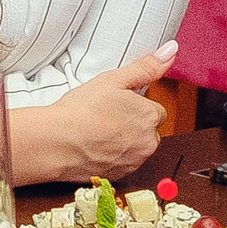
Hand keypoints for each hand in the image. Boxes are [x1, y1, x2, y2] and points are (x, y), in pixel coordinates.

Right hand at [13, 43, 177, 182]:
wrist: (56, 142)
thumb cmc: (81, 110)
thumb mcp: (113, 79)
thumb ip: (146, 67)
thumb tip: (170, 51)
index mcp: (150, 116)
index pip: (155, 110)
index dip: (136, 105)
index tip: (118, 103)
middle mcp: (148, 142)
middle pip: (148, 130)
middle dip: (132, 124)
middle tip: (106, 115)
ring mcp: (134, 161)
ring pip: (136, 148)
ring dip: (123, 141)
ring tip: (98, 130)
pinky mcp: (119, 176)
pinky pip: (122, 163)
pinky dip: (112, 156)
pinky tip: (94, 146)